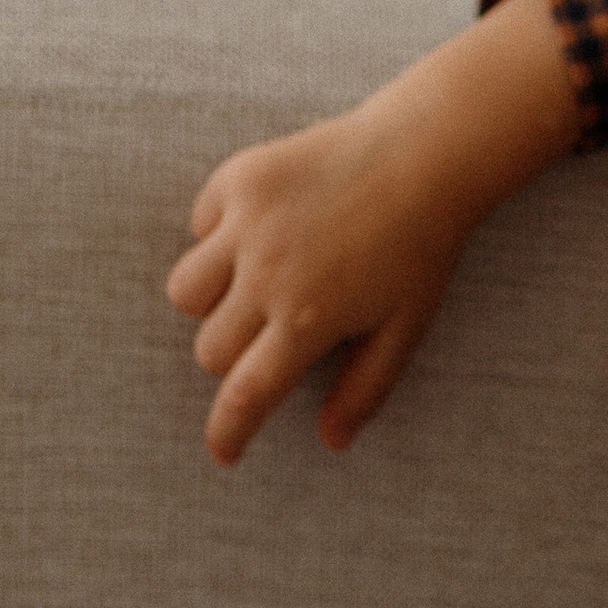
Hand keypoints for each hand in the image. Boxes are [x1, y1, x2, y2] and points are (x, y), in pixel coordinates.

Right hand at [167, 101, 479, 465]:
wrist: (422, 155)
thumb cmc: (420, 248)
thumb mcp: (406, 328)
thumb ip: (366, 389)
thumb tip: (332, 442)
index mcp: (309, 319)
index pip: (246, 393)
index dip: (229, 431)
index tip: (224, 453)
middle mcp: (267, 274)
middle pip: (209, 349)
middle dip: (234, 355)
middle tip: (275, 329)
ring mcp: (246, 224)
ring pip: (185, 292)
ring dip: (211, 302)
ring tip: (255, 283)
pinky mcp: (237, 180)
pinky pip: (198, 227)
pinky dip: (218, 238)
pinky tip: (264, 228)